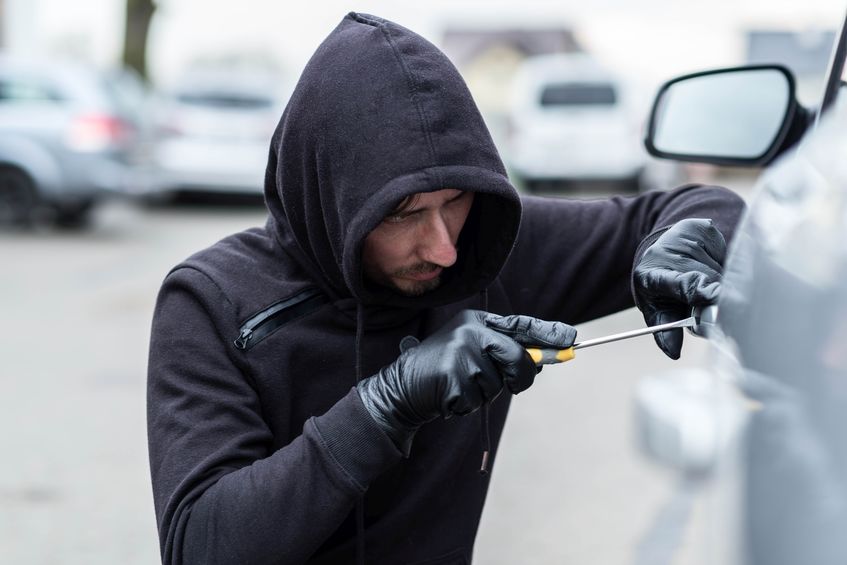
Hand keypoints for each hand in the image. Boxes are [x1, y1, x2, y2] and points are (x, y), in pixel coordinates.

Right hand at [357, 310, 575, 454]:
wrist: (402, 387)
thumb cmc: (444, 371)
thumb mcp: (473, 353)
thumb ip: (504, 353)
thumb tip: (542, 361)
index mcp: (477, 322)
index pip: (520, 325)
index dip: (548, 333)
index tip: (571, 339)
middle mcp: (470, 331)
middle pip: (517, 357)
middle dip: (521, 377)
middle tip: (516, 385)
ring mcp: (461, 353)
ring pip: (498, 384)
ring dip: (485, 393)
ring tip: (461, 385)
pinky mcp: (453, 377)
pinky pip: (479, 400)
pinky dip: (468, 404)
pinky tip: (450, 395)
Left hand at [633, 218, 725, 358]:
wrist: (664, 248)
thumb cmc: (660, 285)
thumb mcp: (656, 308)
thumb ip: (666, 329)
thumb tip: (674, 352)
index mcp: (651, 276)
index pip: (678, 284)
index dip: (697, 289)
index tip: (715, 295)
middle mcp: (668, 254)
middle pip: (709, 280)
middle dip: (719, 299)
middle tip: (721, 311)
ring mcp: (688, 239)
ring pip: (723, 269)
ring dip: (725, 285)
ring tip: (710, 289)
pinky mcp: (706, 229)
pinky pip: (729, 255)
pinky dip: (727, 268)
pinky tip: (715, 269)